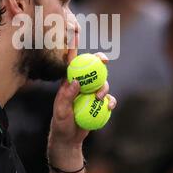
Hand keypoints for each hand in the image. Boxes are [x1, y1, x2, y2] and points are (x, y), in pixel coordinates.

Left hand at [47, 28, 116, 172]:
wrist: (70, 139)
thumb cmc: (61, 124)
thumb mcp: (60, 111)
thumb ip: (66, 96)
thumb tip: (76, 81)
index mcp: (69, 82)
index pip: (72, 62)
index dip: (74, 47)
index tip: (76, 32)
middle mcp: (81, 84)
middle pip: (93, 68)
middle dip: (100, 60)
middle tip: (104, 60)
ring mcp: (91, 93)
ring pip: (103, 82)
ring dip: (104, 87)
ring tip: (99, 98)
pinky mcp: (99, 104)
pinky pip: (109, 99)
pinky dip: (111, 101)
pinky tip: (109, 107)